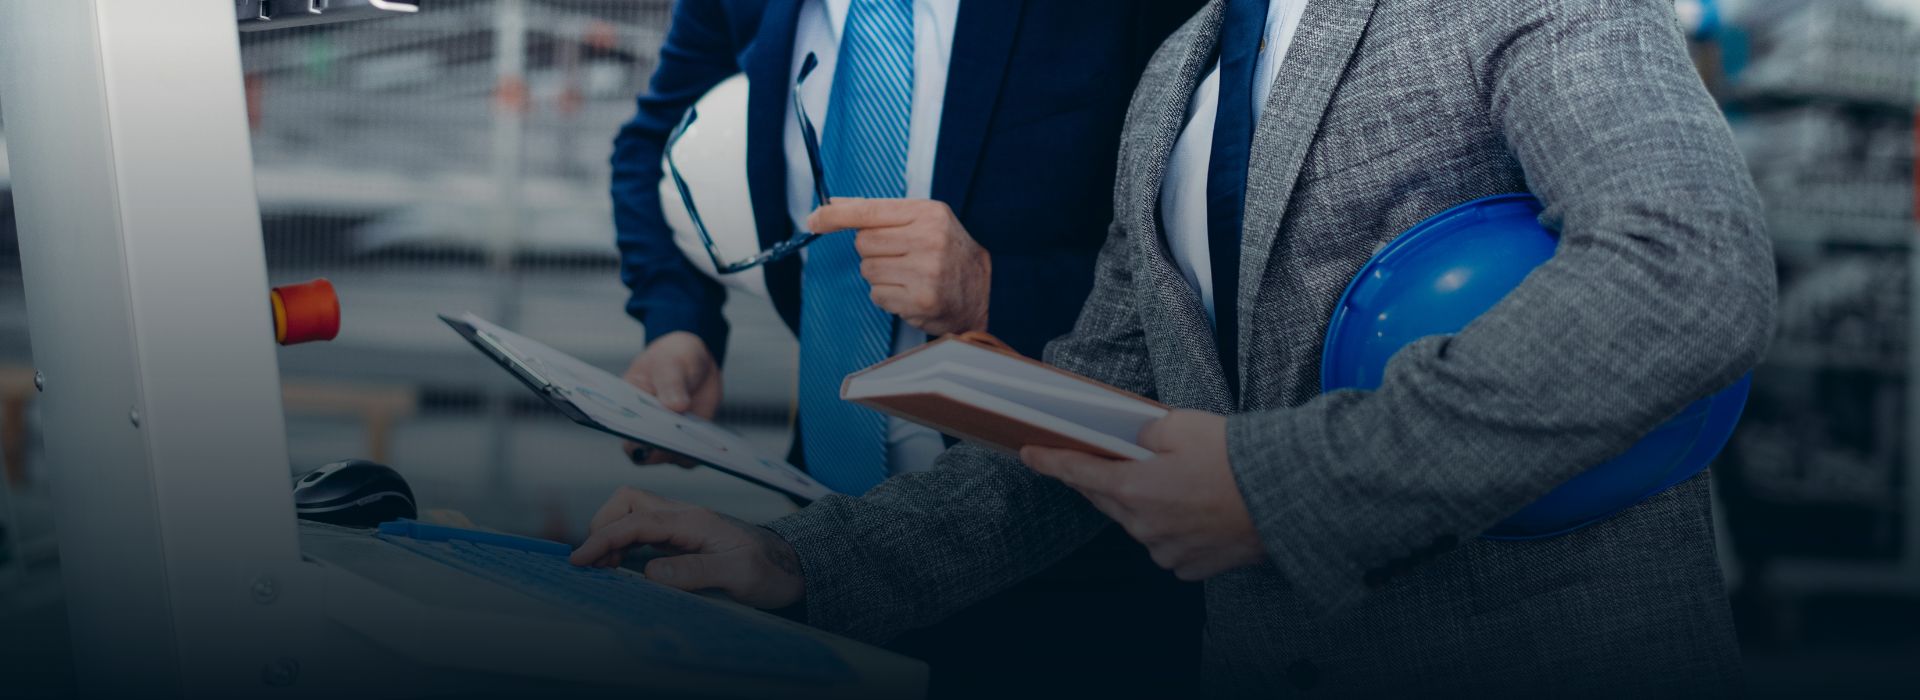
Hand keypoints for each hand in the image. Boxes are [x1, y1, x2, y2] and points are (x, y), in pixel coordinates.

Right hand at [570, 486, 805, 608]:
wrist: (794, 567)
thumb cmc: (771, 570)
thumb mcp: (739, 575)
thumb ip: (695, 571)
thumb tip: (650, 572)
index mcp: (694, 521)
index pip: (636, 521)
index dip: (603, 538)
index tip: (579, 561)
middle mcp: (684, 517)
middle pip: (628, 502)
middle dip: (602, 526)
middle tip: (593, 564)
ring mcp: (683, 526)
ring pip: (633, 514)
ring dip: (611, 535)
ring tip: (602, 568)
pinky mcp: (684, 539)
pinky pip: (644, 532)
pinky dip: (624, 544)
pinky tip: (621, 566)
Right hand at [621, 332, 720, 465]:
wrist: (694, 360)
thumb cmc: (672, 357)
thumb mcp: (669, 363)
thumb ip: (671, 384)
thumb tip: (676, 407)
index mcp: (627, 406)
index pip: (624, 430)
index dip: (634, 439)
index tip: (649, 438)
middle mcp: (643, 427)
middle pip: (646, 452)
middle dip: (661, 449)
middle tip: (679, 441)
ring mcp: (666, 436)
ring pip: (671, 457)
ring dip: (685, 452)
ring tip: (700, 441)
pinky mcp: (687, 440)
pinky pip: (692, 455)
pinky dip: (702, 452)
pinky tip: (713, 443)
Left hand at [806, 198, 991, 335]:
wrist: (988, 288)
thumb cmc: (949, 250)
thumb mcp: (924, 219)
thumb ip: (880, 213)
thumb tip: (833, 206)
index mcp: (927, 213)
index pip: (870, 211)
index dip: (836, 215)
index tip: (814, 218)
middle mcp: (927, 240)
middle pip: (863, 244)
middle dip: (872, 251)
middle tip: (898, 255)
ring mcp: (925, 272)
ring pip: (868, 271)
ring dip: (880, 275)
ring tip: (908, 275)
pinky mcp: (921, 301)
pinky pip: (878, 296)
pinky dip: (888, 296)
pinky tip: (911, 292)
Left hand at [1020, 410, 1264, 581]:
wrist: (1285, 497)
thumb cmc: (1234, 458)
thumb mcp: (1181, 426)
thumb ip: (1145, 434)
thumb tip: (1136, 443)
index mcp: (1133, 491)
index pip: (1079, 475)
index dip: (1051, 463)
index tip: (1029, 455)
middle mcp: (1143, 528)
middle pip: (1108, 502)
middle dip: (1102, 481)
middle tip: (1101, 461)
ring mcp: (1167, 552)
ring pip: (1139, 525)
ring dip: (1143, 505)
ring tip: (1174, 483)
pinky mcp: (1191, 568)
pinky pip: (1167, 545)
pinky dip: (1171, 528)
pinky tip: (1193, 511)